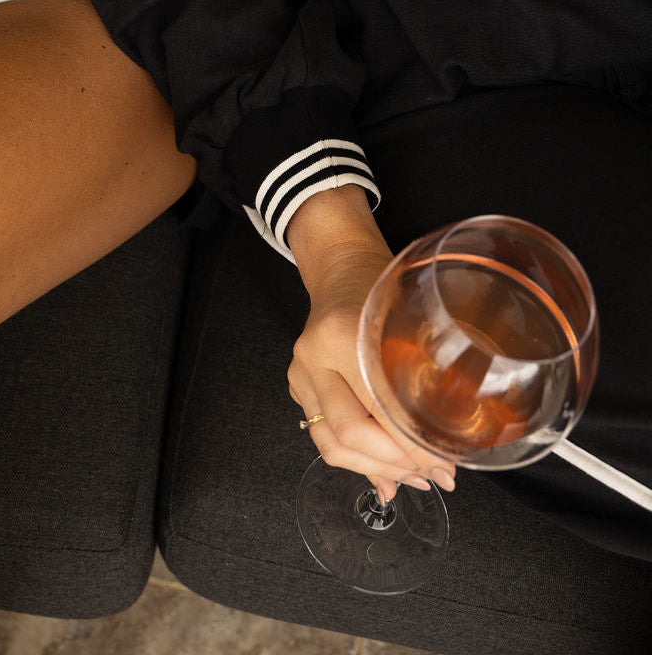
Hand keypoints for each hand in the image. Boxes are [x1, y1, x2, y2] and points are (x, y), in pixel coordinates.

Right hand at [286, 188, 456, 502]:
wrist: (342, 267)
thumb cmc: (381, 286)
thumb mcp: (410, 322)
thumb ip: (422, 375)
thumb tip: (447, 441)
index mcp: (339, 335)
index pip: (376, 410)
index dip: (413, 447)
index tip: (446, 464)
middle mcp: (312, 358)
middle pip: (348, 436)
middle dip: (397, 465)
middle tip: (434, 475)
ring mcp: (300, 374)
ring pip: (330, 445)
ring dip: (377, 470)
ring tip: (414, 477)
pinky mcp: (298, 386)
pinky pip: (323, 436)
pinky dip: (358, 462)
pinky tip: (385, 476)